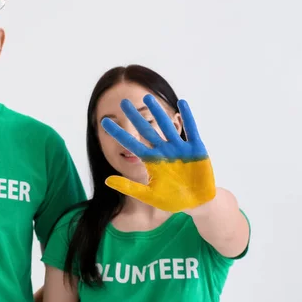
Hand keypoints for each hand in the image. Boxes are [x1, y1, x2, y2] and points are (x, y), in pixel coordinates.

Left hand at [101, 95, 215, 212]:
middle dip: (136, 117)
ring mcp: (179, 148)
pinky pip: (191, 130)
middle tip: (123, 102)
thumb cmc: (173, 199)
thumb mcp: (149, 195)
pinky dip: (187, 117)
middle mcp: (163, 151)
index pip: (131, 144)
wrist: (197, 203)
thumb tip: (106, 181)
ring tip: (148, 98)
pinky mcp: (196, 149)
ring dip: (158, 112)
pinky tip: (182, 103)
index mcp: (151, 161)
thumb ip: (129, 187)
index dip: (119, 133)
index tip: (104, 122)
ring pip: (166, 127)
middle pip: (147, 131)